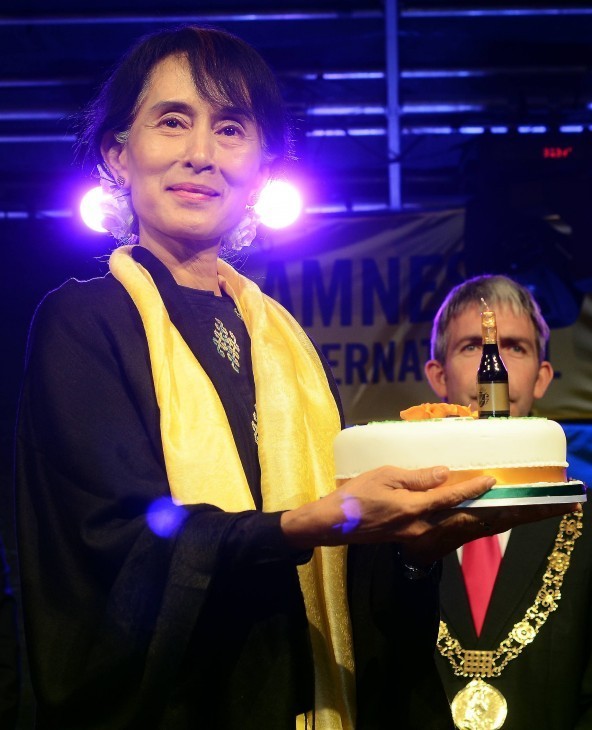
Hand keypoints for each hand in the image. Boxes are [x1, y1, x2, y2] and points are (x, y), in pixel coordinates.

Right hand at [281, 465, 575, 561]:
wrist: (334, 524)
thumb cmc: (356, 495)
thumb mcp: (384, 475)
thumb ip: (415, 477)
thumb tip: (443, 473)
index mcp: (415, 509)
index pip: (451, 497)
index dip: (473, 487)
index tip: (492, 479)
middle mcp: (421, 527)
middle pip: (463, 520)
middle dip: (489, 513)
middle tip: (510, 505)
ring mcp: (417, 537)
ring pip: (456, 529)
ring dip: (480, 521)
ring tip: (501, 513)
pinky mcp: (411, 539)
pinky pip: (443, 532)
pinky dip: (461, 526)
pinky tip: (469, 519)